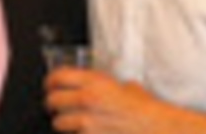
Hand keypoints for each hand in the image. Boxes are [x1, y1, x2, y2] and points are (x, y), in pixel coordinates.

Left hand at [45, 67, 205, 133]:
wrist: (155, 128)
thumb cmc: (144, 109)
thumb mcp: (123, 86)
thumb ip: (107, 85)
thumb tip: (98, 86)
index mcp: (94, 82)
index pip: (57, 76)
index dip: (50, 81)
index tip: (49, 84)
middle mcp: (87, 100)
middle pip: (52, 100)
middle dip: (52, 104)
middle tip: (55, 105)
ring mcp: (87, 122)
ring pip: (58, 123)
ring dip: (62, 123)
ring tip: (68, 122)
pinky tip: (83, 132)